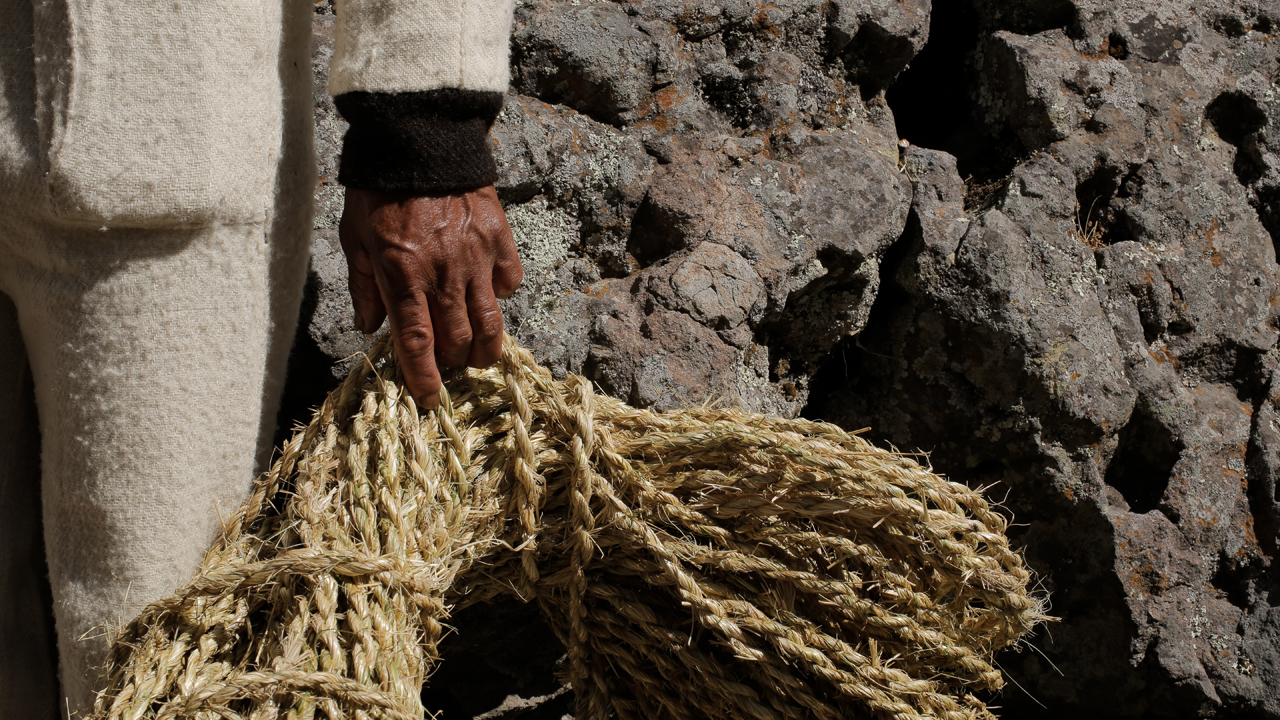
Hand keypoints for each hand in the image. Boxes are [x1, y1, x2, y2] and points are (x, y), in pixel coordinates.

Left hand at [339, 185, 522, 408]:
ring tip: (481, 357)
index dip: (423, 378)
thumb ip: (362, 285)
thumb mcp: (353, 236)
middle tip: (448, 364)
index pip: (417, 343)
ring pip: (490, 322)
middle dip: (453, 363)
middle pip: (457, 340)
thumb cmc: (378, 189)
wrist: (421, 139)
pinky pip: (509, 282)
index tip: (429, 400)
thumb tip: (370, 327)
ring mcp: (476, 258)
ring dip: (486, 348)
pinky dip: (502, 295)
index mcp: (402, 275)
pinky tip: (490, 294)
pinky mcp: (500, 240)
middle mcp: (442, 274)